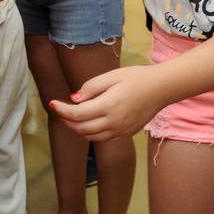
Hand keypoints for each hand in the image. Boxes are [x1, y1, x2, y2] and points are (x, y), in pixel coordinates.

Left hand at [50, 65, 166, 141]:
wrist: (161, 88)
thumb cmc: (137, 77)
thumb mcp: (112, 75)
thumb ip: (91, 87)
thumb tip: (74, 99)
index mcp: (108, 106)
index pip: (77, 114)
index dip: (61, 110)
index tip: (52, 103)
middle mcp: (113, 122)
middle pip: (81, 128)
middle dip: (67, 120)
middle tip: (60, 109)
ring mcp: (120, 130)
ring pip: (90, 137)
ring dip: (77, 128)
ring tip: (72, 116)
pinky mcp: (126, 133)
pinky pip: (102, 138)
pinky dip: (90, 132)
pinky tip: (89, 121)